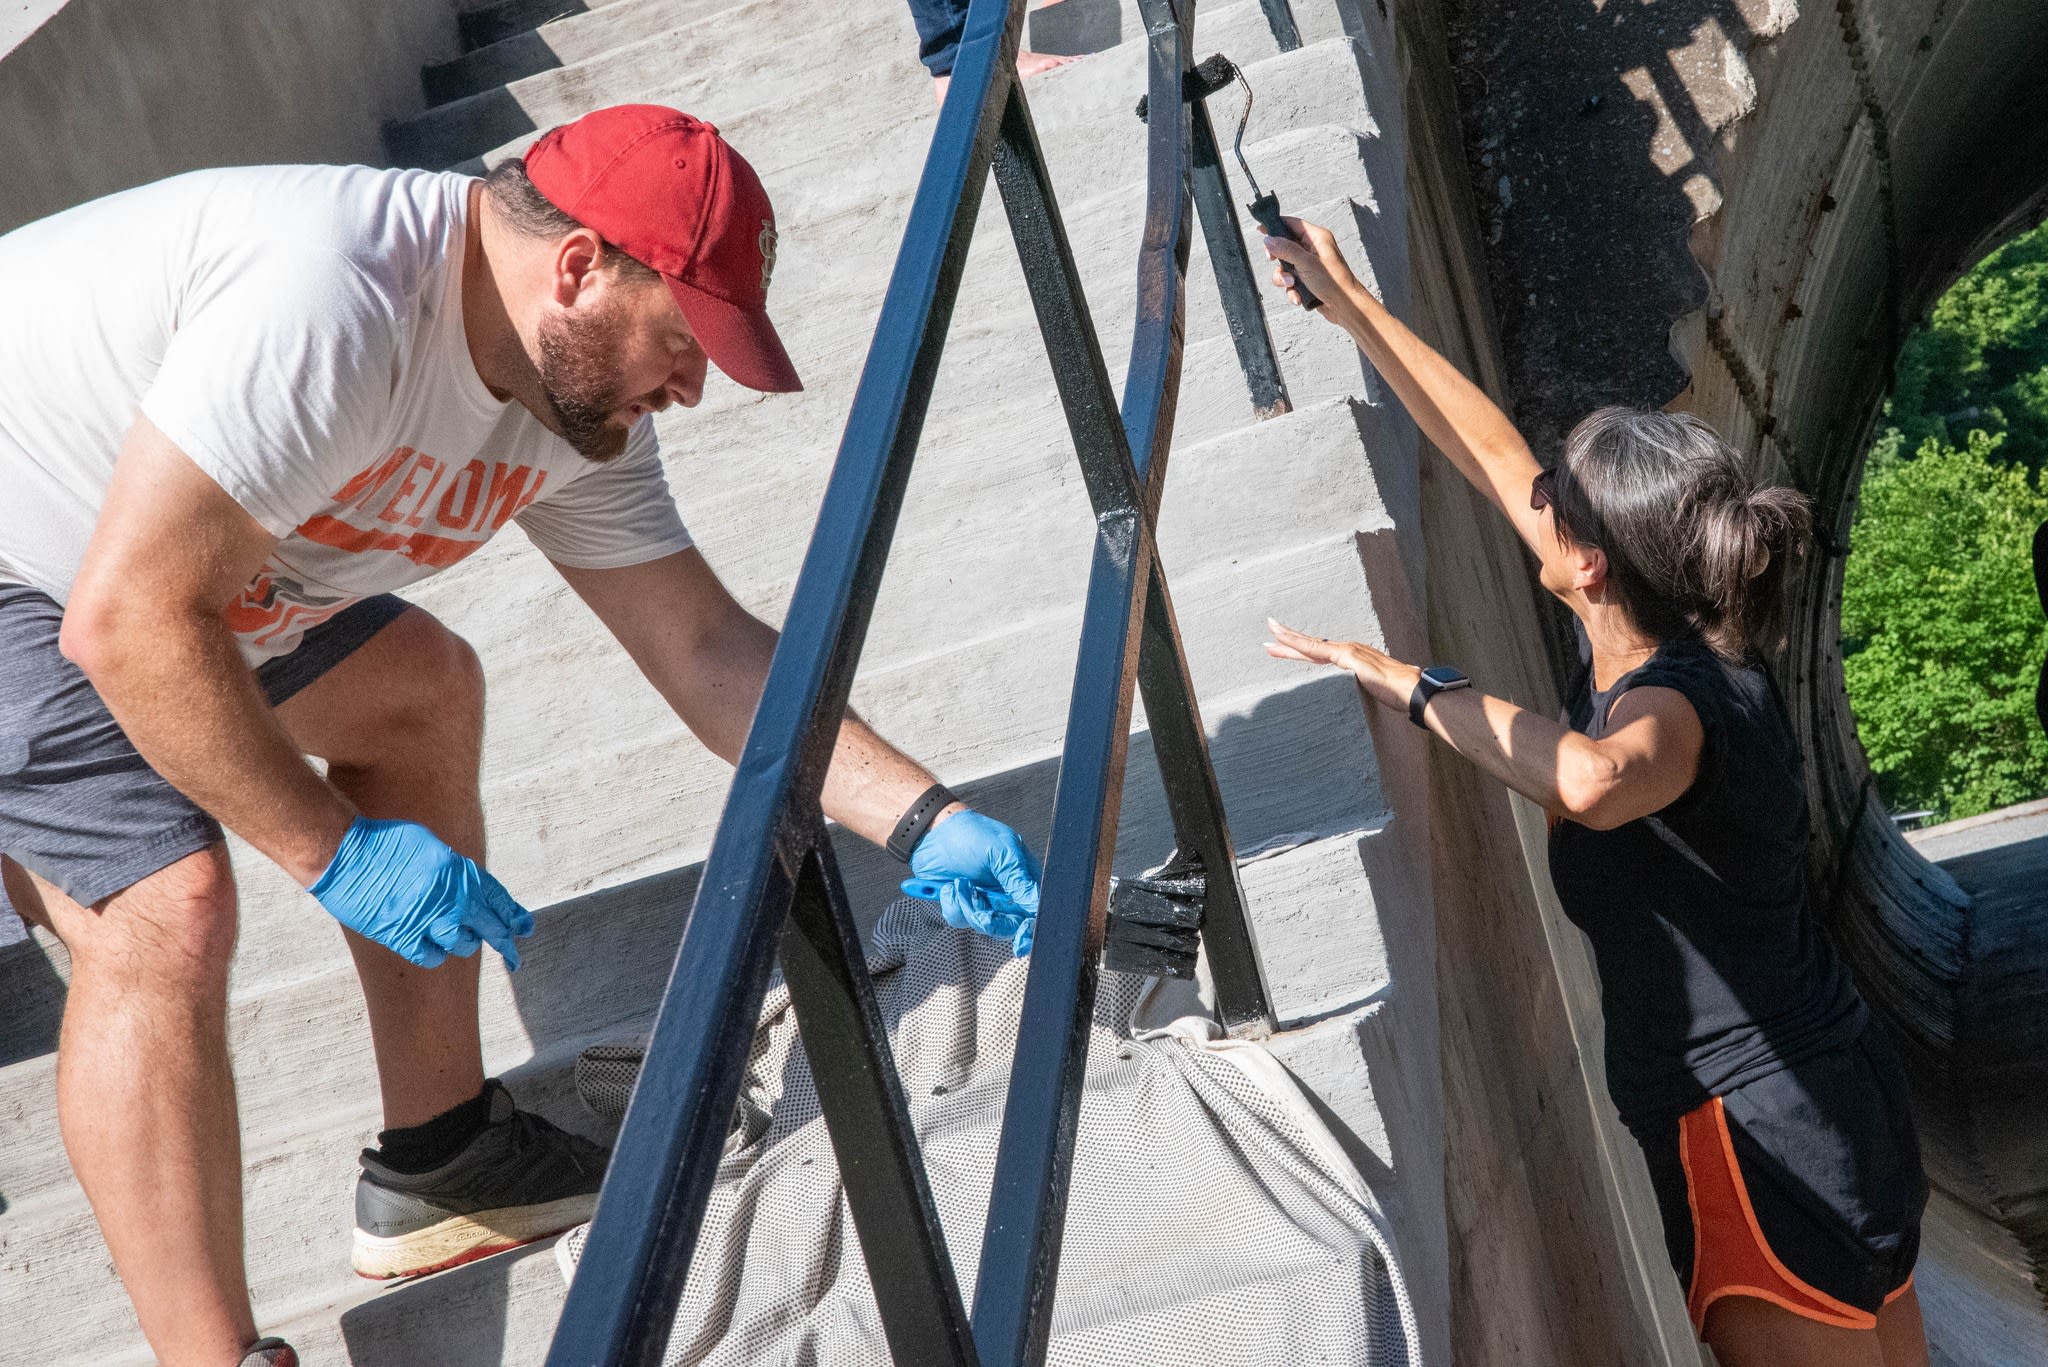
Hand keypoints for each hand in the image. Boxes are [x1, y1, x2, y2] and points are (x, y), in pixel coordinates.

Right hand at [310, 817, 533, 969]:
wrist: (347, 855)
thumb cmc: (384, 843)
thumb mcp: (430, 846)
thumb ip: (451, 868)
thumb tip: (461, 883)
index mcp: (459, 872)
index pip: (497, 898)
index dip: (513, 915)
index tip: (523, 927)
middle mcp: (451, 898)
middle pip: (490, 926)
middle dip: (505, 942)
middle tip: (513, 956)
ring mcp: (428, 919)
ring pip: (462, 944)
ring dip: (464, 944)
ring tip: (461, 941)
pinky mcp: (403, 936)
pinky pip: (431, 956)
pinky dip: (435, 954)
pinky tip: (433, 949)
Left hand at [903, 809, 1041, 955]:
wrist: (933, 831)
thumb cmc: (972, 834)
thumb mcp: (1001, 852)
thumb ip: (1018, 879)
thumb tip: (1037, 904)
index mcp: (1024, 878)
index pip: (1036, 910)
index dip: (1031, 927)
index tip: (1022, 936)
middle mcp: (1007, 893)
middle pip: (1012, 925)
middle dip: (994, 923)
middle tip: (982, 915)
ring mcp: (984, 900)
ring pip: (984, 926)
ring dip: (969, 908)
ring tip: (960, 883)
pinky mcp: (962, 904)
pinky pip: (960, 919)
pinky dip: (953, 905)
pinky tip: (949, 886)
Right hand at [1263, 217, 1361, 322]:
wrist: (1345, 307)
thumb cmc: (1334, 282)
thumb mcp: (1306, 263)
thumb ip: (1286, 249)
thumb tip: (1269, 240)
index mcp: (1317, 238)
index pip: (1293, 224)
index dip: (1276, 225)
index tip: (1261, 229)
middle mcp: (1313, 249)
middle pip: (1285, 246)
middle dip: (1278, 258)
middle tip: (1272, 260)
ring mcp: (1310, 265)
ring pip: (1285, 267)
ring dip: (1284, 278)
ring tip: (1292, 285)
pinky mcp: (1308, 280)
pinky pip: (1291, 281)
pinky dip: (1292, 290)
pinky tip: (1298, 297)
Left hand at [1265, 618, 1421, 716]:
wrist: (1414, 690)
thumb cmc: (1400, 693)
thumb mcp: (1377, 690)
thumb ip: (1370, 688)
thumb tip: (1375, 695)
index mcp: (1354, 657)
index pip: (1322, 652)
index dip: (1303, 648)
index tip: (1285, 646)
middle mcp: (1349, 649)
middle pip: (1312, 646)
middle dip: (1289, 639)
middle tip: (1269, 628)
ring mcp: (1348, 651)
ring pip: (1311, 644)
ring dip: (1288, 638)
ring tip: (1270, 631)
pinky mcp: (1348, 656)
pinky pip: (1316, 649)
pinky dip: (1298, 643)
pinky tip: (1284, 640)